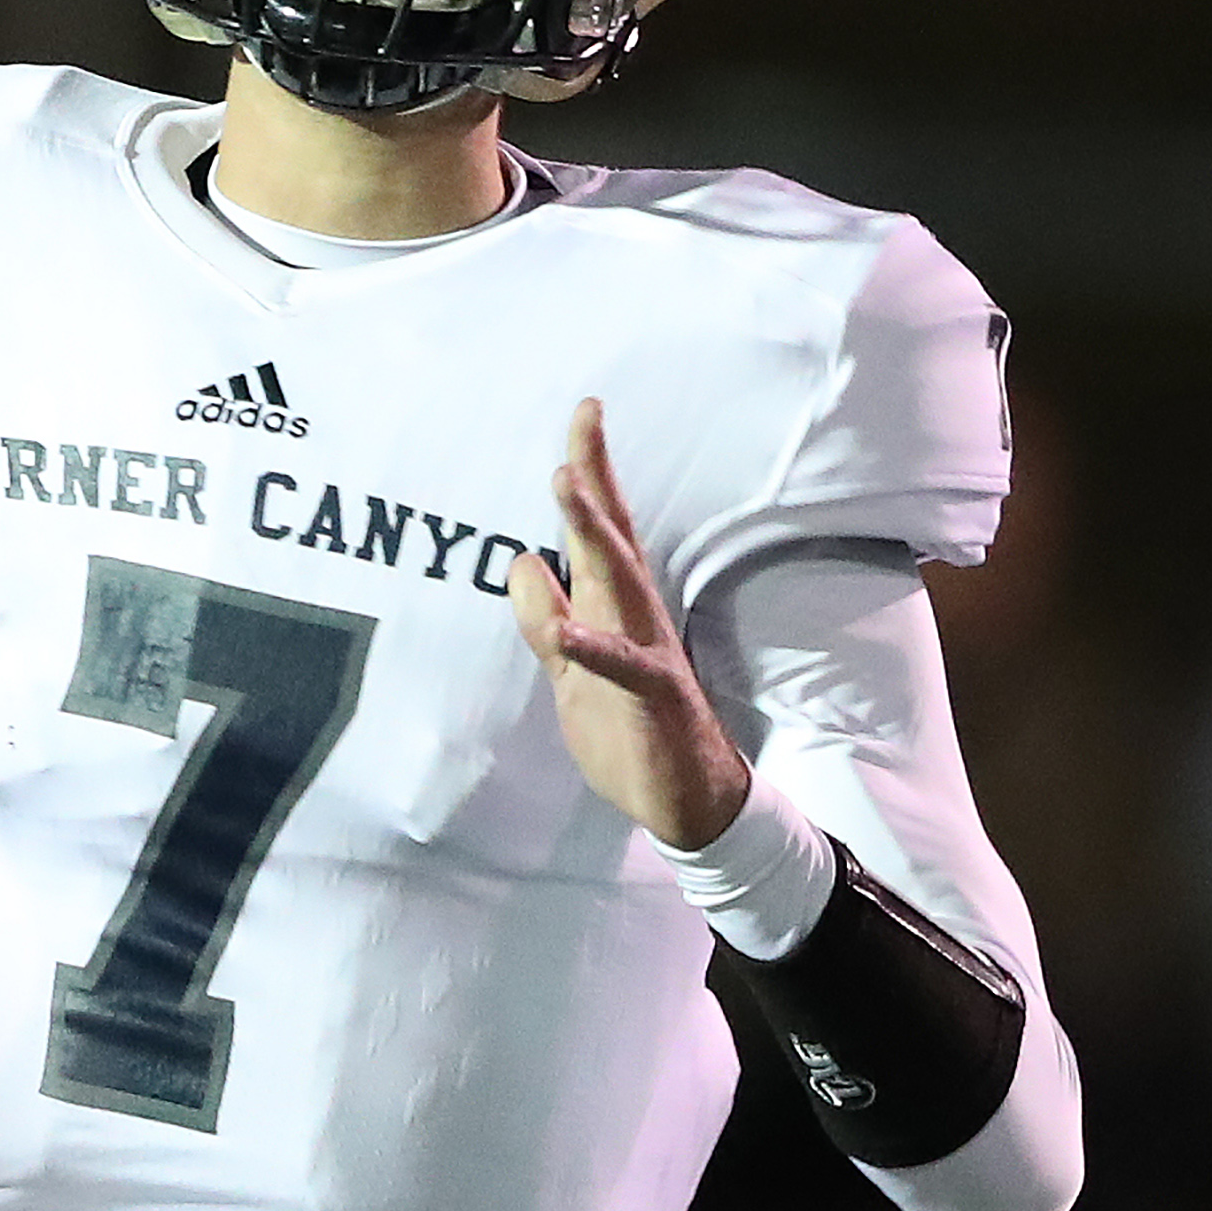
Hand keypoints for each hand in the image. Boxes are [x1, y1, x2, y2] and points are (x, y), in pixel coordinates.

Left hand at [511, 399, 753, 850]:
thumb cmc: (630, 730)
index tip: (586, 409)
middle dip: (595, 478)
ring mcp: (649, 654)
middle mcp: (636, 617)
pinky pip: (623, 667)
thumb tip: (521, 560)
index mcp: (616, 607)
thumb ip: (543, 618)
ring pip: (621, 583)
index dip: (592, 470)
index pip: (602, 529)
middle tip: (583, 419)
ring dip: (593, 533)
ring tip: (568, 486)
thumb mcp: (568, 672)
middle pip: (614, 536)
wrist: (690, 800)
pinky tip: (566, 631)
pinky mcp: (654, 699)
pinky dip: (594, 646)